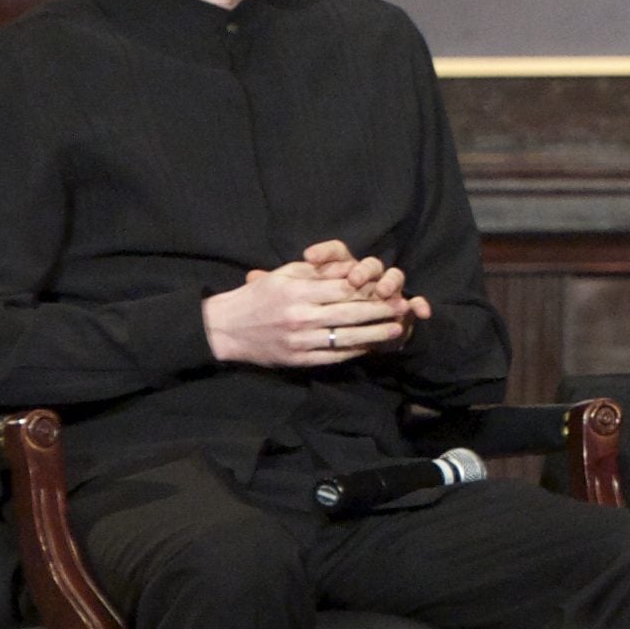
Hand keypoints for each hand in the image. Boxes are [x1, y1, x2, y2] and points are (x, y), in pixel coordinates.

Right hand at [204, 257, 418, 369]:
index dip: (369, 288)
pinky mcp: (298, 359)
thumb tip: (349, 269)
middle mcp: (301, 316)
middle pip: (350, 313)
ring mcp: (300, 340)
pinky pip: (332, 355)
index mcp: (298, 291)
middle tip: (403, 306)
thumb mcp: (283, 274)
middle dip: (380, 310)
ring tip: (396, 329)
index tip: (389, 286)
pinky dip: (353, 351)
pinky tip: (370, 346)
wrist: (226, 328)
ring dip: (374, 333)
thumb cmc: (258, 296)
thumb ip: (316, 272)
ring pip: (345, 337)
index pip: (343, 289)